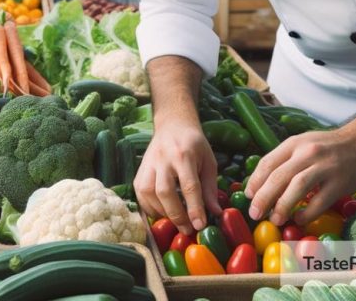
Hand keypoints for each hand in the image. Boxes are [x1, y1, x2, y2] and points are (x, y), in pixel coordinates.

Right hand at [134, 116, 221, 234]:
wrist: (172, 125)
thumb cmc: (194, 144)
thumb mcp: (209, 161)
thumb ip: (211, 188)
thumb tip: (216, 213)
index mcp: (184, 154)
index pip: (189, 185)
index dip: (194, 208)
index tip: (200, 225)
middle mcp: (163, 159)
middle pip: (165, 191)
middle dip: (176, 214)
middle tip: (187, 230)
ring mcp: (148, 164)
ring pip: (149, 193)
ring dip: (162, 212)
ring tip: (176, 222)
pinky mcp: (139, 171)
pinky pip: (140, 194)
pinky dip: (150, 208)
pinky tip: (162, 213)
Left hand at [244, 129, 355, 225]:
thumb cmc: (327, 147)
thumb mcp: (302, 144)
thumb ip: (284, 160)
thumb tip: (260, 185)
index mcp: (293, 144)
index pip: (267, 162)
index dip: (255, 181)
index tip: (249, 196)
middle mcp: (307, 153)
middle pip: (279, 176)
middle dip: (263, 197)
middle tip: (255, 214)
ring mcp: (325, 167)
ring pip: (298, 186)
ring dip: (283, 205)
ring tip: (275, 219)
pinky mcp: (340, 182)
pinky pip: (321, 201)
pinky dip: (307, 213)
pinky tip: (299, 219)